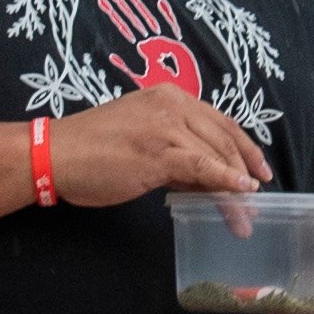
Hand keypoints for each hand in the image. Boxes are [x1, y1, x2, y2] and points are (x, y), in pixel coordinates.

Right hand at [41, 85, 267, 209]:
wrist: (55, 154)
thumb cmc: (92, 151)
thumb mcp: (142, 142)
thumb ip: (175, 155)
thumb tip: (208, 179)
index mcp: (169, 96)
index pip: (220, 121)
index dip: (244, 147)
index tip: (258, 171)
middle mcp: (172, 105)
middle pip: (223, 138)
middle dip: (245, 171)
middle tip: (257, 201)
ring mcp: (165, 127)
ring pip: (216, 156)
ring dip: (236, 189)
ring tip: (245, 216)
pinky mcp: (157, 152)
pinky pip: (202, 167)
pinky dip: (225, 180)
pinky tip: (239, 192)